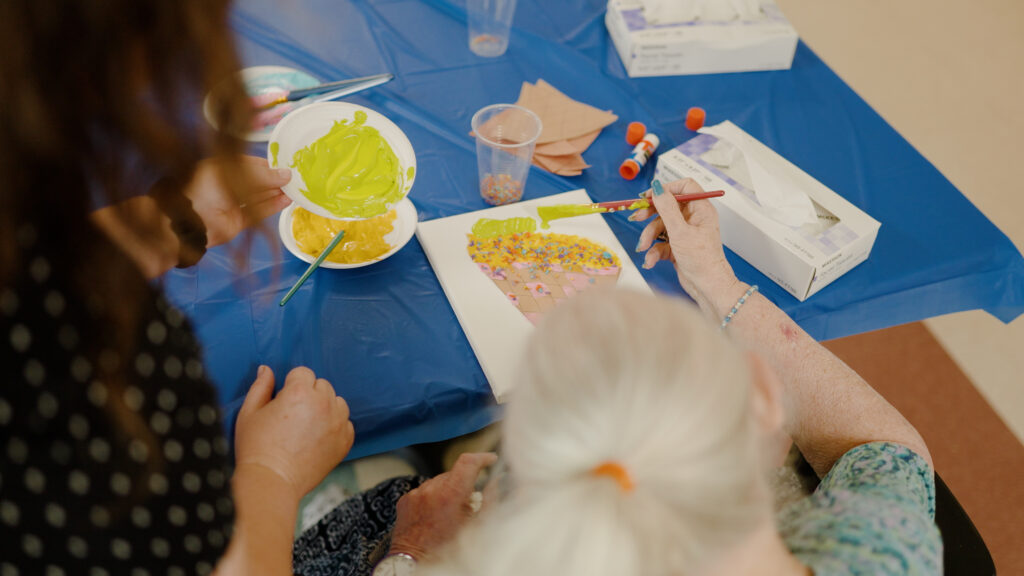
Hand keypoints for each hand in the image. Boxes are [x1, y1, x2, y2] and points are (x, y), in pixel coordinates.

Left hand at [183, 155, 291, 247]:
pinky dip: (273, 206)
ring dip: (276, 193)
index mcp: (222, 169)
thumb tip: (287, 174)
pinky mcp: (239, 221)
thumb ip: (261, 175)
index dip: (267, 165)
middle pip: (256, 181)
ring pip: (259, 197)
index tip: (285, 165)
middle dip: (275, 180)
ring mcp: (233, 204)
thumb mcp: (235, 174)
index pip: (249, 164)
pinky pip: (258, 212)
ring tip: (294, 189)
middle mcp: (228, 185)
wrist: (192, 221)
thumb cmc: (208, 189)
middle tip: (294, 178)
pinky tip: (286, 200)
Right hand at [234, 366, 354, 502]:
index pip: (303, 373)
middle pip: (322, 385)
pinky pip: (346, 423)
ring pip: (337, 402)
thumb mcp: (250, 412)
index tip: (283, 400)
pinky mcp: (345, 441)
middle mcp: (323, 403)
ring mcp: (338, 422)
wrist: (271, 482)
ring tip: (306, 426)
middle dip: (309, 394)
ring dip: (325, 408)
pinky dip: (335, 427)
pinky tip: (317, 438)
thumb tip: (267, 370)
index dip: (291, 385)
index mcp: (299, 391)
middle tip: (293, 415)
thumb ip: (261, 386)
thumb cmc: (257, 448)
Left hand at [389, 452, 497, 559]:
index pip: (467, 462)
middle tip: (470, 502)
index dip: (482, 457)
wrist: (414, 564)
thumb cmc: (446, 551)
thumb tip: (497, 482)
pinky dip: (432, 498)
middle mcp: (430, 489)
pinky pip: (423, 491)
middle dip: (464, 482)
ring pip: (438, 482)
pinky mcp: (405, 500)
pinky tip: (434, 516)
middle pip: (454, 473)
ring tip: (450, 513)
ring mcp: (416, 494)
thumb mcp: (476, 528)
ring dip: (447, 490)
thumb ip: (490, 501)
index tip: (490, 459)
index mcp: (450, 494)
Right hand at [632, 178, 738, 312]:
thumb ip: (667, 208)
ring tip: (643, 248)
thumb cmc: (702, 259)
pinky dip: (654, 251)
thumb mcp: (680, 231)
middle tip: (636, 218)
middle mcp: (693, 218)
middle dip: (650, 214)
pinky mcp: (678, 247)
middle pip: (667, 206)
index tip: (649, 196)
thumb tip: (657, 187)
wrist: (707, 287)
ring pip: (661, 226)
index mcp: (700, 209)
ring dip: (649, 237)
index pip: (684, 187)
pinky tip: (650, 261)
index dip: (666, 189)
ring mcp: (685, 233)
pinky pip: (661, 242)